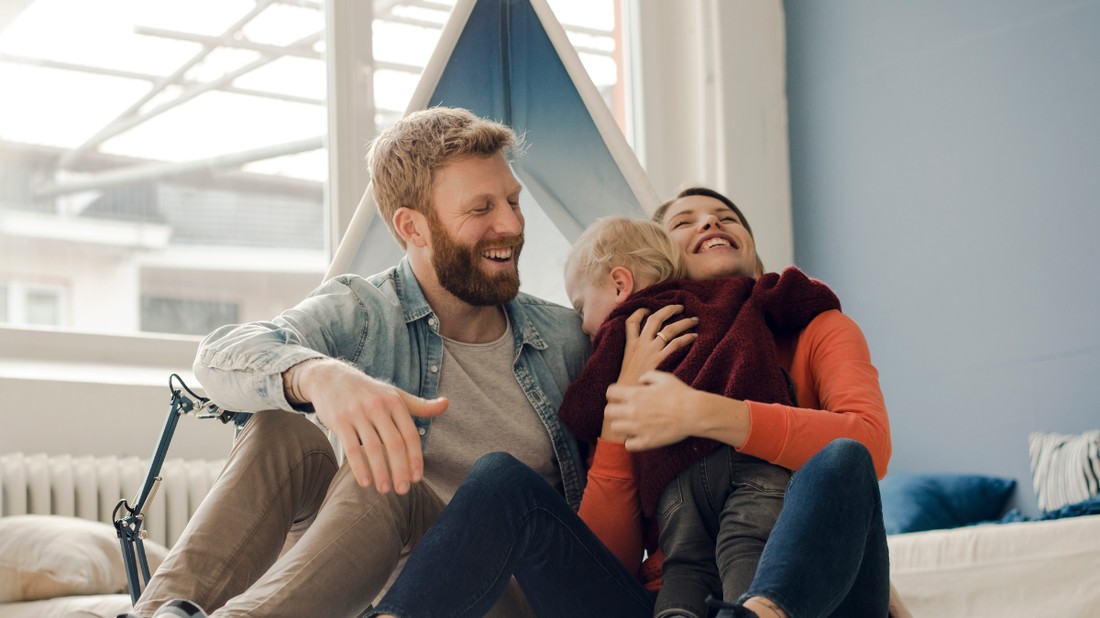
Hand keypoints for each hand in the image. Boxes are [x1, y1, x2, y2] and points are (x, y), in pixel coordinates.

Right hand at [288, 359, 447, 492]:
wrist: (331, 378)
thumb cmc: (369, 392)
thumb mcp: (395, 394)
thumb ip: (420, 405)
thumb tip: (446, 403)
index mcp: (395, 402)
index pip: (410, 434)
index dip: (415, 458)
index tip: (417, 478)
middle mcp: (378, 406)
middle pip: (394, 444)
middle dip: (400, 470)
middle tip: (402, 490)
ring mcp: (358, 413)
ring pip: (373, 448)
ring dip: (381, 472)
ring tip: (384, 490)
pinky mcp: (340, 421)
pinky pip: (352, 448)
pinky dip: (360, 468)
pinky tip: (365, 483)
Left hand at [605, 371, 699, 450]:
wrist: (693, 413)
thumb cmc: (681, 394)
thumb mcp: (665, 378)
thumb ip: (649, 376)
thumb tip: (640, 380)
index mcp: (636, 394)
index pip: (610, 392)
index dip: (613, 393)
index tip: (619, 396)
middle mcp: (633, 411)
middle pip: (608, 412)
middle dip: (614, 410)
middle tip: (623, 411)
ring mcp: (638, 428)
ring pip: (615, 428)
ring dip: (621, 425)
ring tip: (630, 424)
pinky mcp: (646, 441)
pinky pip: (628, 445)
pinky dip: (631, 442)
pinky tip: (638, 437)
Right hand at [618, 305, 697, 384]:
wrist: (628, 396)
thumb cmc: (627, 385)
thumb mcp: (625, 366)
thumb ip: (632, 356)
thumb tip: (640, 354)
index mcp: (630, 345)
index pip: (631, 322)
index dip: (640, 312)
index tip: (648, 308)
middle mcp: (641, 344)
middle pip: (654, 319)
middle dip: (668, 310)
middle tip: (679, 307)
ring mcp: (651, 351)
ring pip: (669, 329)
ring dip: (683, 322)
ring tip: (693, 320)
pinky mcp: (660, 359)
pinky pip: (676, 343)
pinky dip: (687, 338)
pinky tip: (694, 337)